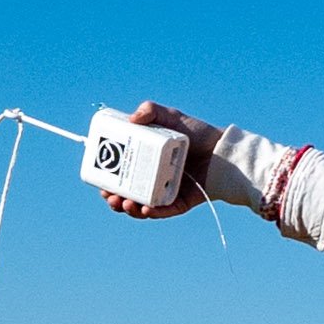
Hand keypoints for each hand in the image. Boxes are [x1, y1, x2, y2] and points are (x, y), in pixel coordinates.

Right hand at [103, 97, 220, 216]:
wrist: (223, 150)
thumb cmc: (198, 133)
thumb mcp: (172, 117)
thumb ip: (151, 110)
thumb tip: (132, 118)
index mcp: (146, 161)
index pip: (120, 173)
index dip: (106, 179)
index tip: (99, 180)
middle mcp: (152, 178)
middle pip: (125, 193)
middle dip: (113, 198)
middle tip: (109, 195)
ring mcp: (164, 192)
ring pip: (140, 206)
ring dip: (128, 208)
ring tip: (125, 203)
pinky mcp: (178, 203)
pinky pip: (162, 212)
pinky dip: (150, 213)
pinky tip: (143, 210)